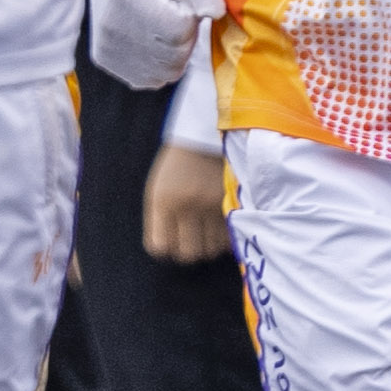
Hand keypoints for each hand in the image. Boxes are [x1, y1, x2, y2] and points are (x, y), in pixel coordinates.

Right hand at [72, 0, 220, 86]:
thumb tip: (214, 13)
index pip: (179, 32)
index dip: (189, 18)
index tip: (180, 2)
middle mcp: (115, 26)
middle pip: (173, 57)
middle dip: (184, 38)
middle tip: (174, 13)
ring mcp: (108, 46)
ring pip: (163, 73)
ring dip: (173, 54)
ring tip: (162, 25)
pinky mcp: (105, 59)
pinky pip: (147, 78)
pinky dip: (157, 64)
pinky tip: (152, 39)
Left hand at [141, 139, 231, 266]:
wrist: (206, 137)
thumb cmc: (178, 166)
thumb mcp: (159, 188)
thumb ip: (160, 219)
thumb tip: (170, 251)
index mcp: (163, 201)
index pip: (159, 247)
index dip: (165, 247)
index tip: (170, 239)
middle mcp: (186, 206)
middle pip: (188, 254)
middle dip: (188, 250)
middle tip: (191, 239)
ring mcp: (211, 206)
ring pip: (211, 250)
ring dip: (209, 245)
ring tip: (207, 231)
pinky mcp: (232, 203)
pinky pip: (229, 237)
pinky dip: (225, 238)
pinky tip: (221, 226)